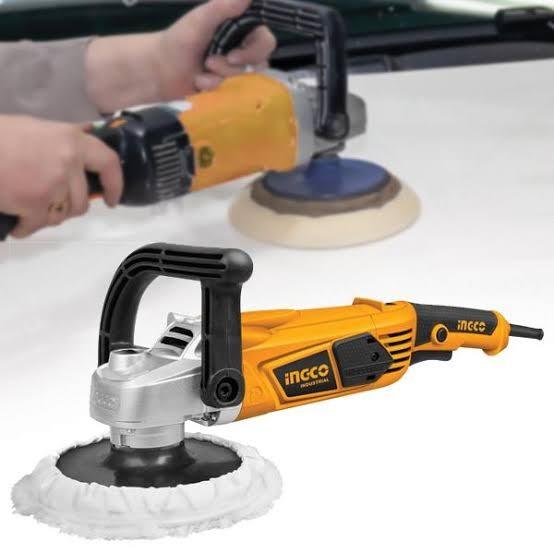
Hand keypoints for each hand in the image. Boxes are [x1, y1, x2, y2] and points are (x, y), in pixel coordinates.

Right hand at [0, 115, 122, 237]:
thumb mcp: (37, 130)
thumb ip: (63, 144)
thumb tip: (81, 155)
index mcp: (72, 140)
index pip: (109, 163)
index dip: (115, 184)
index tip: (112, 199)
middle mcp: (69, 161)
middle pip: (81, 201)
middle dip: (66, 207)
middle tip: (47, 203)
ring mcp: (54, 183)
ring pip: (62, 215)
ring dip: (46, 216)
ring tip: (26, 204)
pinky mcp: (36, 202)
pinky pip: (38, 225)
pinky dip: (26, 227)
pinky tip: (16, 220)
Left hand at [158, 0, 276, 96]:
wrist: (160, 70)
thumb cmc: (178, 41)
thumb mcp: (200, 20)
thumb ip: (223, 7)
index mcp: (240, 31)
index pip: (266, 42)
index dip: (255, 51)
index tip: (234, 56)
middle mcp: (242, 51)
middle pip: (259, 64)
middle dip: (232, 68)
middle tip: (210, 63)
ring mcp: (236, 72)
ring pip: (246, 82)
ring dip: (221, 78)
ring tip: (201, 74)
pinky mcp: (228, 89)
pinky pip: (234, 95)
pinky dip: (215, 89)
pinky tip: (200, 84)